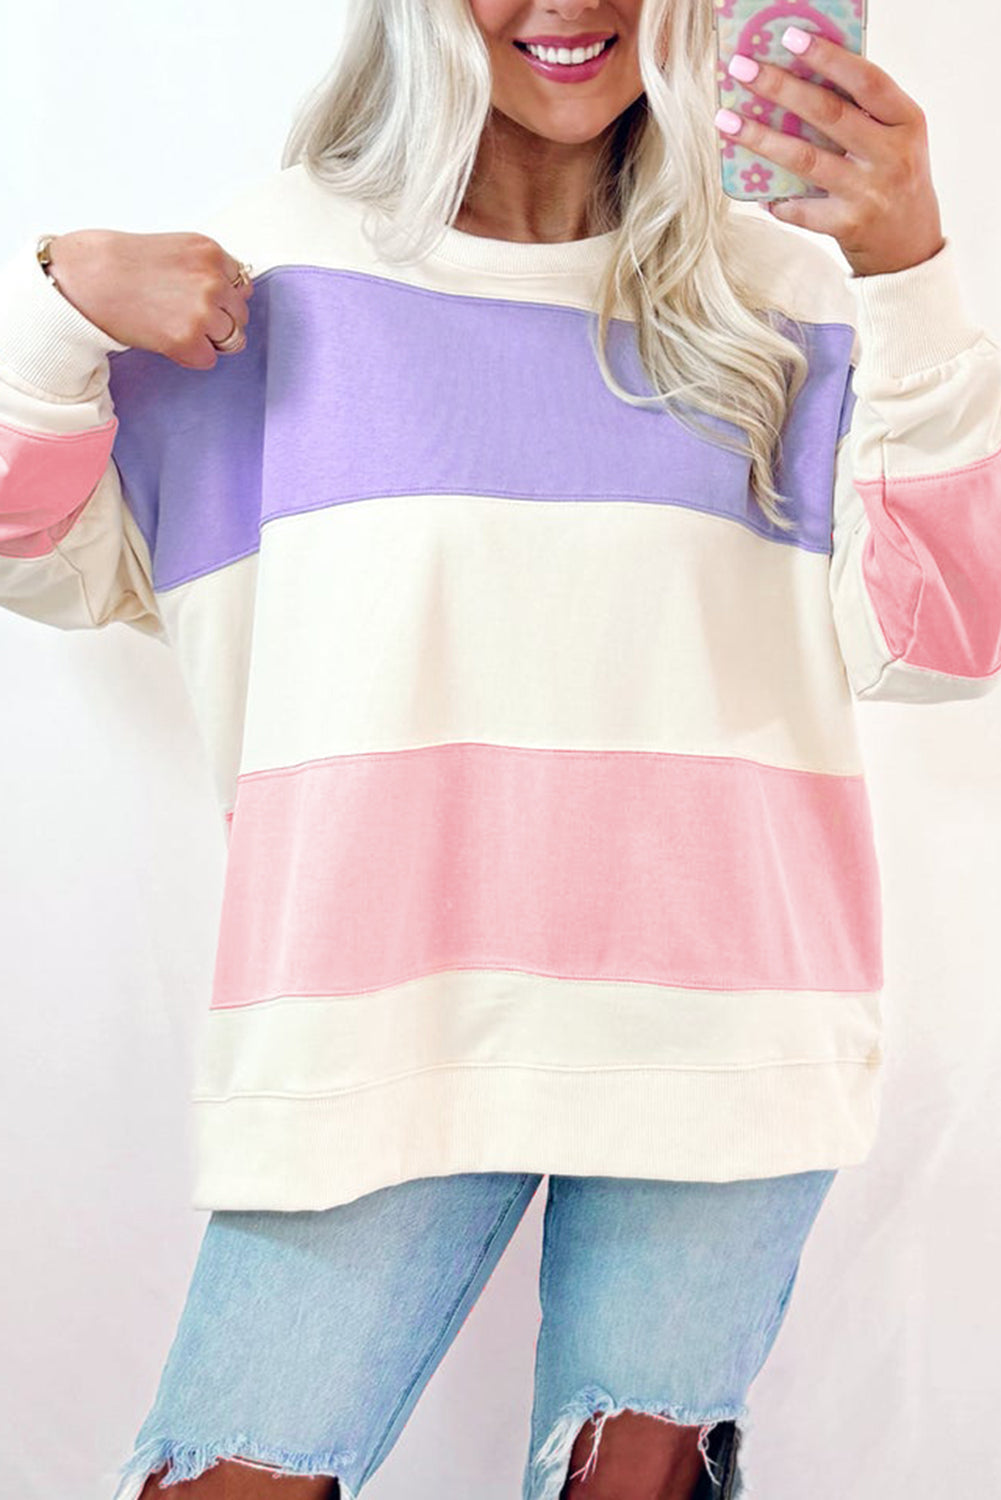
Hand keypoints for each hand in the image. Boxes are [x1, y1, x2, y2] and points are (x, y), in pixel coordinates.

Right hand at [43, 230, 253, 369]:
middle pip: (240, 315)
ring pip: (232, 339)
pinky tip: (168, 340)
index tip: (199, 301)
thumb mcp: (176, 249)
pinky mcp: (188, 340)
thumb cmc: (122, 263)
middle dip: (219, 321)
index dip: (222, 298)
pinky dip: (192, 356)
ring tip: (176, 327)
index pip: (241, 286)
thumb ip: (207, 268)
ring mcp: (203, 311)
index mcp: (211, 253)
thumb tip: (233, 295)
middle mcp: (213, 281)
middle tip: (185, 318)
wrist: (89, 277)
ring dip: (208, 340)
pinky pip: (209, 359)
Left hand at [714, 27, 944, 276]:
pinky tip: (755, 191)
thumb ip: (863, 112)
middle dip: (780, 87)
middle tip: (741, 68)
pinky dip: (776, 199)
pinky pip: (800, 208)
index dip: (829, 57)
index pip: (867, 81)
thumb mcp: (895, 139)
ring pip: (806, 159)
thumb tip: (798, 77)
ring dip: (761, 138)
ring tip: (726, 121)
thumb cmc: (894, 181)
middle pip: (829, 114)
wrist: (910, 247)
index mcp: (907, 122)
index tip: (790, 37)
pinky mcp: (848, 225)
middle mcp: (891, 155)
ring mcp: (869, 192)